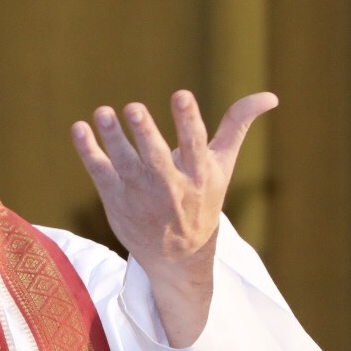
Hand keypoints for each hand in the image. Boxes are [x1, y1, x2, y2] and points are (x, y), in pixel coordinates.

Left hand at [71, 90, 276, 346]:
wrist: (177, 255)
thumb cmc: (202, 198)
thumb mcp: (224, 165)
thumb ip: (238, 126)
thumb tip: (271, 96)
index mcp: (198, 175)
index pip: (194, 145)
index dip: (188, 120)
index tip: (181, 95)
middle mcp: (169, 186)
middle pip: (156, 158)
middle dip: (145, 133)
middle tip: (133, 108)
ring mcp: (139, 193)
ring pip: (123, 163)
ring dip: (112, 137)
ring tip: (103, 112)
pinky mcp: (115, 198)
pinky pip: (99, 171)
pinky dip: (88, 151)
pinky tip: (79, 128)